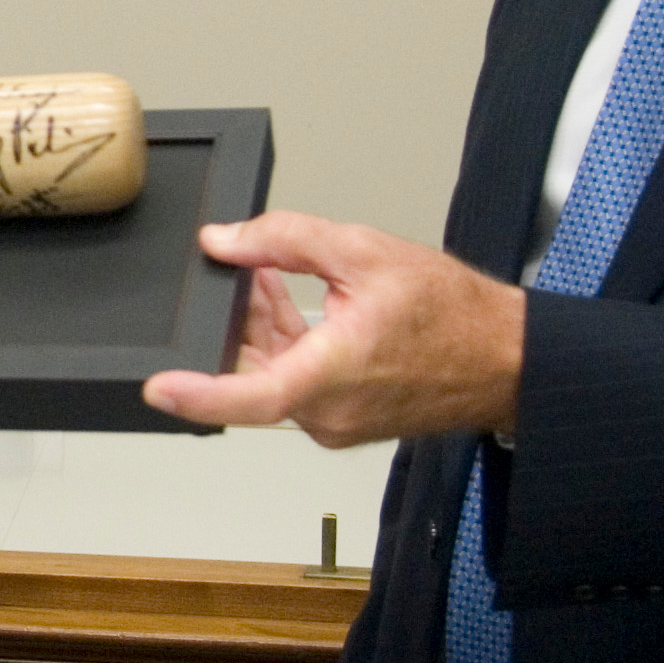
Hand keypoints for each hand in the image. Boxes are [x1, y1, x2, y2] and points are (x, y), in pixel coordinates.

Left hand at [141, 211, 523, 447]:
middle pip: (251, 369)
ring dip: (262, 327)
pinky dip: (286, 345)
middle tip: (248, 271)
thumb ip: (284, 239)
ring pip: (271, 374)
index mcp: (333, 375)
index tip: (158, 388)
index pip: (251, 397)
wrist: (505, 359)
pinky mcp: (342, 422)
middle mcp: (328, 412)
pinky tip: (288, 303)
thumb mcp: (363, 251)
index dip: (198, 395)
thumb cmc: (453, 313)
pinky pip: (294, 383)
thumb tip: (224, 240)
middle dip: (239, 318)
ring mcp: (335, 423)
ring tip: (270, 276)